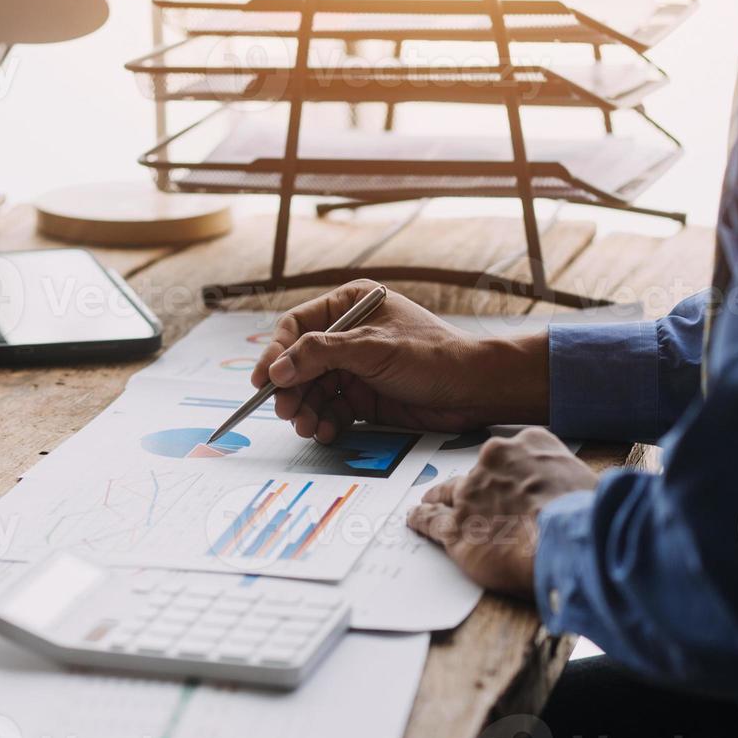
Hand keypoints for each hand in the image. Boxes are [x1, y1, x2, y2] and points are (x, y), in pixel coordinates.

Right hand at [253, 281, 549, 441]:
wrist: (474, 390)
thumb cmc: (431, 356)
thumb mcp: (371, 348)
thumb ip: (321, 354)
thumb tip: (277, 369)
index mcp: (350, 305)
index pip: (297, 327)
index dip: (276, 353)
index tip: (263, 380)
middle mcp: (349, 335)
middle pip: (301, 363)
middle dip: (291, 389)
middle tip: (286, 411)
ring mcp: (356, 367)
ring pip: (314, 390)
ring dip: (306, 410)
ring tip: (307, 427)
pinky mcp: (365, 396)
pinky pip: (333, 409)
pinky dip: (325, 422)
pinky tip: (326, 432)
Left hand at [407, 428, 597, 596]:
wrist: (574, 540)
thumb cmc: (588, 514)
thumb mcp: (588, 482)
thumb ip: (569, 483)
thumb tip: (579, 497)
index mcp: (530, 444)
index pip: (512, 454)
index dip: (508, 471)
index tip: (506, 478)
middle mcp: (494, 462)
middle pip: (477, 472)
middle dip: (475, 485)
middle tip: (473, 496)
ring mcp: (471, 494)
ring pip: (448, 493)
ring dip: (439, 498)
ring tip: (429, 501)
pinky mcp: (457, 527)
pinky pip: (430, 521)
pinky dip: (421, 520)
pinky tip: (415, 520)